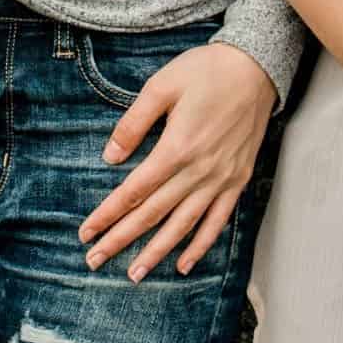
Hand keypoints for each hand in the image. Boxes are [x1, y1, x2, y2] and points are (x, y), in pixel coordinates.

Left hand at [79, 42, 274, 281]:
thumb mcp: (161, 85)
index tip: (86, 232)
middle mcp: (198, 170)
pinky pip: (217, 221)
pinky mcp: (237, 180)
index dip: (107, 215)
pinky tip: (183, 264)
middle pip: (152, 214)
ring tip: (134, 274)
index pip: (133, 191)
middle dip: (121, 239)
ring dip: (156, 252)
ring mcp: (220, 179)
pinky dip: (200, 245)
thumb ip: (133, 123)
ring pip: (182, 225)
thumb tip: (109, 157)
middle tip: (95, 260)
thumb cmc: (205, 71)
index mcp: (176, 148)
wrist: (255, 67)